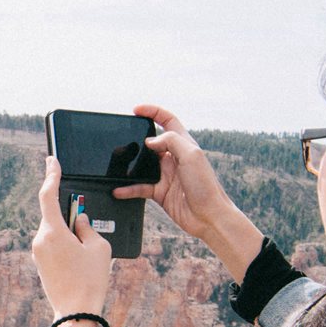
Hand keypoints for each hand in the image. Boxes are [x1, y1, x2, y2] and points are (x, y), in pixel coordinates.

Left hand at [32, 156, 111, 321]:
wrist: (76, 313)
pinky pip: (52, 243)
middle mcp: (40, 240)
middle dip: (70, 213)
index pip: (48, 195)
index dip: (51, 175)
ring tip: (87, 251)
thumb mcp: (98, 247)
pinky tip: (79, 258)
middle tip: (87, 225)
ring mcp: (38, 252)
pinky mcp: (40, 263)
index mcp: (52, 232)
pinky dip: (65, 242)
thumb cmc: (90, 280)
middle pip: (53, 214)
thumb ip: (88, 226)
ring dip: (69, 231)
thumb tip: (79, 219)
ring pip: (54, 230)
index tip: (52, 161)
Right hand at [111, 103, 264, 283]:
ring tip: (117, 164)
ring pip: (142, 164)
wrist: (208, 216)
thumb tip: (150, 140)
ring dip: (130, 165)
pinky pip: (139, 186)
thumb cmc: (206, 186)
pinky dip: (128, 188)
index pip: (167, 120)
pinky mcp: (160, 191)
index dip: (153, 112)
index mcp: (184, 144)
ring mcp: (166, 174)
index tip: (136, 110)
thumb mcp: (191, 155)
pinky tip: (119, 189)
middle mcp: (174, 157)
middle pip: (151, 141)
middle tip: (123, 136)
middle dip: (137, 138)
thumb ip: (171, 141)